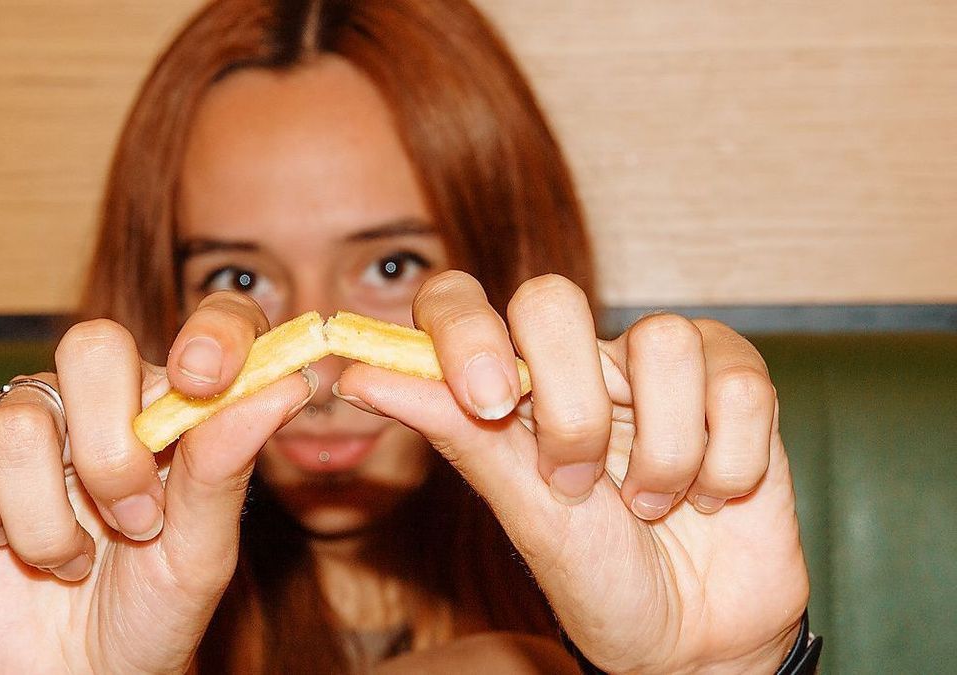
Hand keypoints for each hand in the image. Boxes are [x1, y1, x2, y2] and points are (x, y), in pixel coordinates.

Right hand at [0, 292, 311, 673]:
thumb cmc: (151, 614)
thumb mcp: (201, 553)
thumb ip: (226, 466)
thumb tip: (286, 383)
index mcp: (181, 408)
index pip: (212, 322)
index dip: (214, 332)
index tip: (205, 377)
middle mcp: (108, 397)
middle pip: (92, 347)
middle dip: (110, 455)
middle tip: (134, 523)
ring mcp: (34, 416)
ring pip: (20, 417)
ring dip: (46, 517)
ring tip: (74, 556)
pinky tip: (6, 539)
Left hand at [336, 272, 809, 673]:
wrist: (690, 642)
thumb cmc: (595, 577)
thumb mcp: (520, 509)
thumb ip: (451, 431)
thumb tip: (352, 372)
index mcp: (510, 385)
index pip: (458, 299)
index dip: (463, 331)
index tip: (488, 403)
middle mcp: (579, 362)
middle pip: (551, 299)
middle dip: (570, 408)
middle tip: (577, 482)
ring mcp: (657, 370)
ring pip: (662, 341)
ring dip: (663, 454)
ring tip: (654, 506)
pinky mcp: (735, 385)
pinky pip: (738, 381)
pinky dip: (728, 461)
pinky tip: (715, 496)